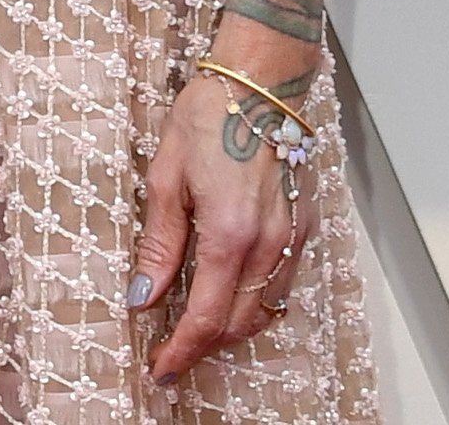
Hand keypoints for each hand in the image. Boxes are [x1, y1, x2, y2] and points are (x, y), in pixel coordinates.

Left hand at [130, 61, 309, 382]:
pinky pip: (283, 284)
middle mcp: (268, 245)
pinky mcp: (305, 228)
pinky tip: (232, 290)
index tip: (161, 368)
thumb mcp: (167, 175)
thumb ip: (159, 243)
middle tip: (172, 350)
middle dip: (204, 345)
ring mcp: (293, 239)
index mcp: (229, 233)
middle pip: (237, 324)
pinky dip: (257, 301)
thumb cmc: (211, 114)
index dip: (181, 350)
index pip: (205, 317)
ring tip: (197, 325)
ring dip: (231, 327)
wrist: (261, 81)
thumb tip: (143, 296)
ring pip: (265, 312)